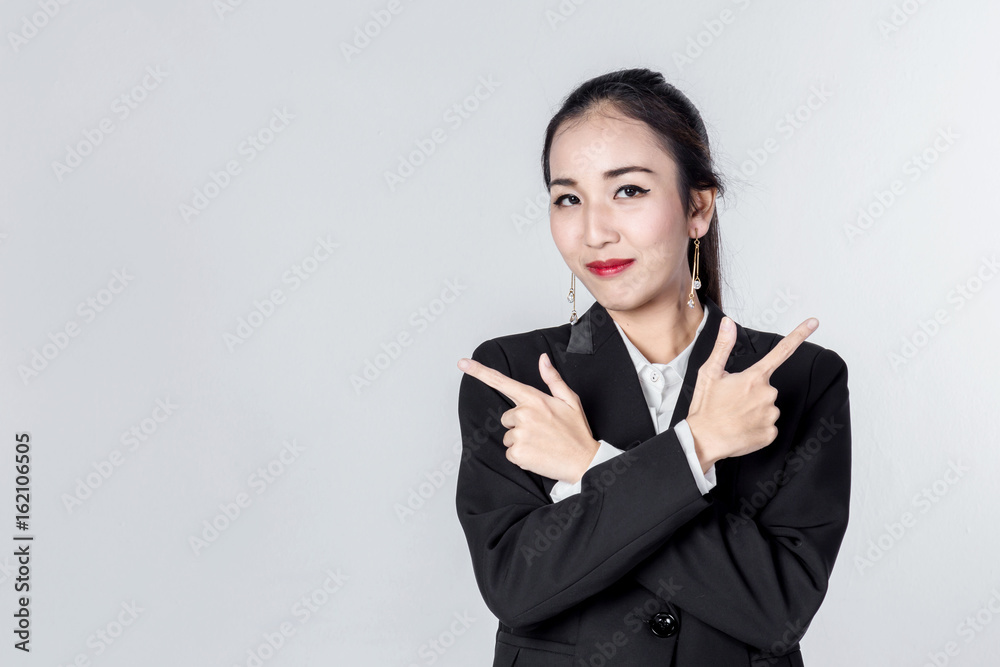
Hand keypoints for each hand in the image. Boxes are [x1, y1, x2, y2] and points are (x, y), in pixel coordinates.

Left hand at [457, 352, 599, 483]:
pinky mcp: (517, 452)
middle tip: (542, 431)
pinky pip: (510, 453)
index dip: (479, 372)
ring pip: (509, 436)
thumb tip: (542, 359)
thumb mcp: (570, 400)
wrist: (584, 461)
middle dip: (520, 425)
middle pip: (507, 417)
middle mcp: (524, 413)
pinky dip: (522, 456)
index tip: (463, 363)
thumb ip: (552, 379)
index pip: (502, 381)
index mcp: (534, 398)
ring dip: (521, 441)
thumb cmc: (577, 431)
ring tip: (543, 444)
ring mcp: (519, 433)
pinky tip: (538, 454)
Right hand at [686, 317, 818, 469]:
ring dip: (754, 410)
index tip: (813, 322)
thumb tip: (728, 324)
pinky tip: (742, 427)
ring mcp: (770, 415)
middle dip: (752, 392)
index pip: (782, 351)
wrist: (703, 440)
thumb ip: (723, 346)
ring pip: (768, 407)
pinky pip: (768, 425)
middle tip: (732, 401)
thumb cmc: (705, 407)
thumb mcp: (709, 373)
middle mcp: (767, 394)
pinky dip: (756, 426)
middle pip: (766, 387)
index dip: (799, 335)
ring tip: (735, 416)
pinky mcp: (770, 433)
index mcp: (754, 377)